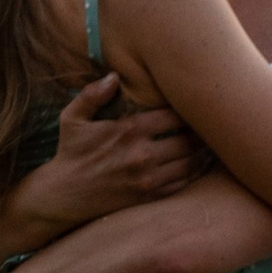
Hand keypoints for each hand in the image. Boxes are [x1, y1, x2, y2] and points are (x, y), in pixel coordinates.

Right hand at [34, 73, 206, 222]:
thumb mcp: (72, 119)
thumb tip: (114, 76)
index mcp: (129, 130)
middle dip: (199, 131)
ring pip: (190, 161)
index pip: (174, 115)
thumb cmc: (70, 153)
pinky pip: (182, 182)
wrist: (64, 196)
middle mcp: (142, 154)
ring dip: (200, 151)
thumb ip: (91, 94)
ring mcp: (148, 178)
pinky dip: (192, 172)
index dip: (187, 110)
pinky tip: (194, 163)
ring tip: (206, 142)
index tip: (191, 106)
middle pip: (188, 139)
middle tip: (206, 124)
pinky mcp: (149, 196)